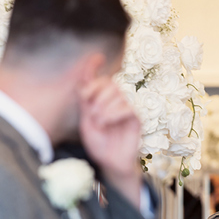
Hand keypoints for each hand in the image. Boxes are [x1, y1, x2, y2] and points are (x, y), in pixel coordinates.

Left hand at [79, 77, 141, 206]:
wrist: (110, 162)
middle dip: (97, 93)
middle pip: (109, 82)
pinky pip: (128, 106)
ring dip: (105, 106)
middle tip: (91, 112)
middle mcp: (116, 101)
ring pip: (119, 93)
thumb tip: (82, 79)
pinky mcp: (137, 118)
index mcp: (102, 100)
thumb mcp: (86, 120)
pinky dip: (114, 112)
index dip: (96, 66)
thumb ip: (85, 100)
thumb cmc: (99, 143)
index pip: (99, 78)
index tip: (98, 57)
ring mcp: (128, 108)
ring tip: (99, 121)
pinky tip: (107, 122)